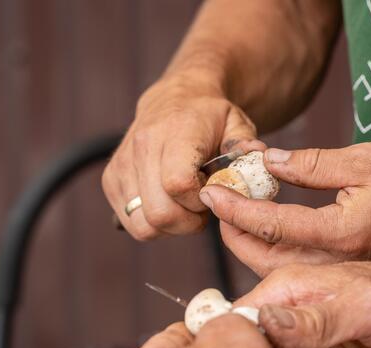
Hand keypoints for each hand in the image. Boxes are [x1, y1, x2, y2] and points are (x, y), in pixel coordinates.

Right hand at [102, 75, 264, 239]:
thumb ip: (246, 144)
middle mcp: (142, 147)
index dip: (199, 201)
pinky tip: (168, 202)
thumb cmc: (211, 116)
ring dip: (170, 226)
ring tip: (184, 204)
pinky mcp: (111, 180)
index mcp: (175, 131)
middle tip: (202, 205)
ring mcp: (122, 165)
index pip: (177, 185)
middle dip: (188, 221)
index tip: (212, 191)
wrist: (176, 98)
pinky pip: (130, 222)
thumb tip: (258, 158)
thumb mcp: (237, 122)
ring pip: (142, 225)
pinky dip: (152, 223)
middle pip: (159, 214)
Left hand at [198, 135, 370, 275]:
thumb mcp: (365, 158)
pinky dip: (276, 245)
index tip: (211, 192)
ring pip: (283, 264)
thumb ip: (312, 164)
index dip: (237, 209)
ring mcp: (346, 264)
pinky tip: (266, 224)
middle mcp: (341, 257)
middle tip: (215, 204)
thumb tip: (269, 163)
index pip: (274, 225)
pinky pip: (301, 261)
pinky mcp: (350, 261)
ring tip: (232, 213)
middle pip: (269, 258)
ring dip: (253, 242)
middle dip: (235, 234)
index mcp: (344, 232)